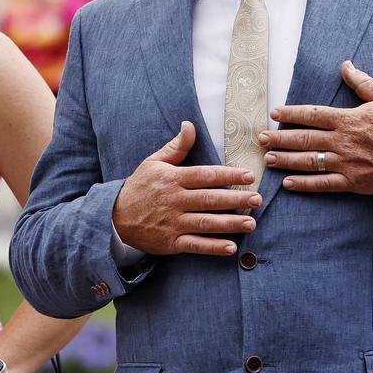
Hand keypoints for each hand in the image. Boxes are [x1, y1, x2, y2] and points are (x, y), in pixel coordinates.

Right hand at [113, 121, 261, 256]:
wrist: (115, 217)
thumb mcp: (153, 163)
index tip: (248, 175)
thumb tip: (189, 125)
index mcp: (172, 179)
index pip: (205, 175)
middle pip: (209, 199)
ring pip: (205, 223)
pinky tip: (230, 247)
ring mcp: (172, 223)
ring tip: (251, 223)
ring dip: (230, 224)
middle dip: (235, 199)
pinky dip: (212, 247)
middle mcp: (173, 201)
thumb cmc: (139, 187)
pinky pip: (194, 245)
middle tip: (257, 199)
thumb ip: (176, 147)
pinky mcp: (170, 243)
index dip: (228, 175)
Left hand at [259, 61, 372, 193]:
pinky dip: (304, 184)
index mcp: (348, 119)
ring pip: (308, 161)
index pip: (312, 114)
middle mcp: (342, 141)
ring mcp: (345, 163)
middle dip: (279, 138)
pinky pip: (323, 184)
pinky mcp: (352, 182)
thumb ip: (362, 83)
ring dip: (286, 160)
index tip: (274, 114)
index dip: (290, 114)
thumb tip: (346, 65)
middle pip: (303, 138)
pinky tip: (288, 183)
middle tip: (260, 139)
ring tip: (268, 159)